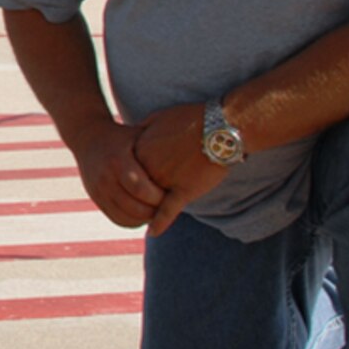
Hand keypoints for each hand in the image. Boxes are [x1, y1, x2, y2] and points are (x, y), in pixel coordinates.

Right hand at [68, 121, 165, 228]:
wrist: (89, 138)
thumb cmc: (125, 137)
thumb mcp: (140, 135)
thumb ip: (160, 147)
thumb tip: (188, 155)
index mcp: (117, 160)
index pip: (141, 189)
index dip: (159, 197)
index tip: (172, 194)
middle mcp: (104, 178)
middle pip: (135, 207)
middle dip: (155, 211)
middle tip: (169, 206)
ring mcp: (98, 191)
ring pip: (127, 218)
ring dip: (146, 218)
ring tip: (158, 210)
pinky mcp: (96, 199)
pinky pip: (118, 220)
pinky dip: (135, 221)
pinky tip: (145, 212)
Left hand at [133, 102, 229, 235]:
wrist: (220, 127)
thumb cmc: (192, 119)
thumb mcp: (160, 117)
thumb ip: (144, 128)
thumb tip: (135, 131)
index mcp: (140, 149)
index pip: (129, 170)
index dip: (135, 175)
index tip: (137, 179)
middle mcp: (148, 167)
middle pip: (138, 187)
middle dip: (141, 193)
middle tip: (141, 200)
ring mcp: (165, 180)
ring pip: (151, 201)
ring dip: (150, 208)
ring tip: (145, 216)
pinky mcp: (184, 191)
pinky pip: (168, 211)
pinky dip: (160, 222)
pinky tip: (153, 232)